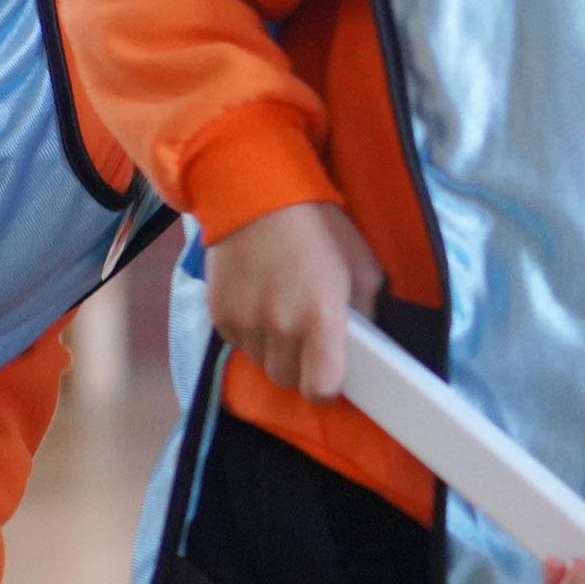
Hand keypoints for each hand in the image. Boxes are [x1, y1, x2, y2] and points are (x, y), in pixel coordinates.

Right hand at [208, 200, 383, 397]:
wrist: (254, 194)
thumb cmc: (319, 226)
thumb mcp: (362, 266)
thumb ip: (366, 311)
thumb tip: (365, 341)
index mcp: (319, 318)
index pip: (320, 389)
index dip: (327, 386)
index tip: (331, 371)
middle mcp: (278, 327)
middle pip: (287, 381)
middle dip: (301, 367)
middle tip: (309, 338)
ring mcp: (243, 323)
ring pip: (262, 364)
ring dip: (275, 351)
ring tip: (282, 315)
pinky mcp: (218, 316)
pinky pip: (240, 345)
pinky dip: (251, 335)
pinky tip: (259, 304)